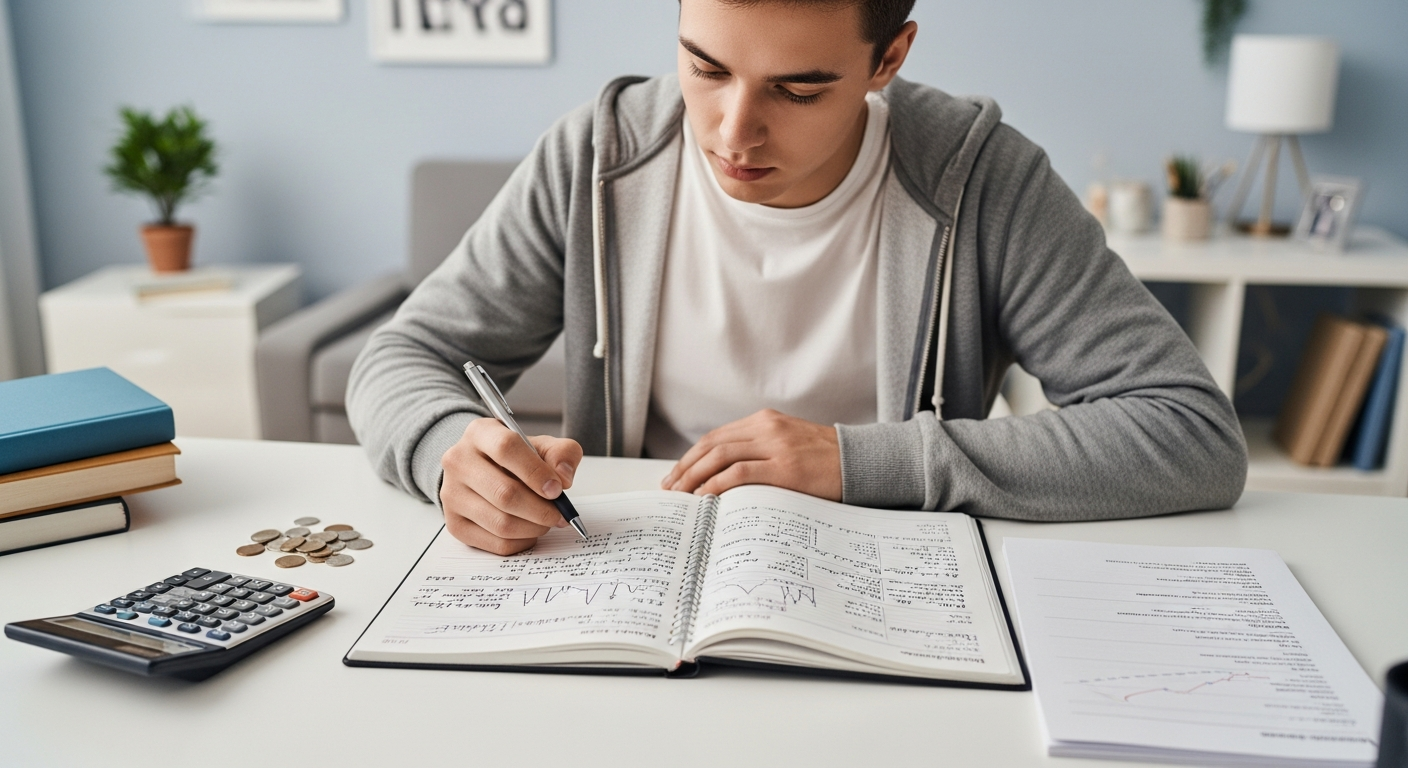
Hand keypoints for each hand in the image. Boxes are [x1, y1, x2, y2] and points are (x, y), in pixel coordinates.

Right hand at [440, 418, 582, 554]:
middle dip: (541, 509)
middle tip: (559, 514)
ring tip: (546, 521)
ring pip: (501, 523)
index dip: (536, 472)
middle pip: (504, 493)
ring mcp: (452, 495)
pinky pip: (497, 543)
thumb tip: (563, 478)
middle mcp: (459, 462)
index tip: (557, 489)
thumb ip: (561, 454)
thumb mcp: (541, 445)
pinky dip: (522, 541)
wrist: (482, 470)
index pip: (506, 448)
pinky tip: (529, 530)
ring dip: (534, 528)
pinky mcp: (455, 524)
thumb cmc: (514, 458)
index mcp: (480, 433)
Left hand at [660, 409, 841, 499]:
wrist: (860, 461)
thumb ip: (759, 450)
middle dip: (686, 467)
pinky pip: (740, 473)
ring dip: (694, 476)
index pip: (716, 436)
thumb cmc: (824, 459)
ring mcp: (776, 446)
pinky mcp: (785, 467)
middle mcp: (767, 428)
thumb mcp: (788, 443)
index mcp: (765, 421)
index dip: (692, 456)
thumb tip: (722, 474)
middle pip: (712, 445)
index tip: (676, 474)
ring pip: (720, 456)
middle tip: (670, 487)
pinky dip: (717, 484)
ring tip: (681, 494)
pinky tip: (705, 496)